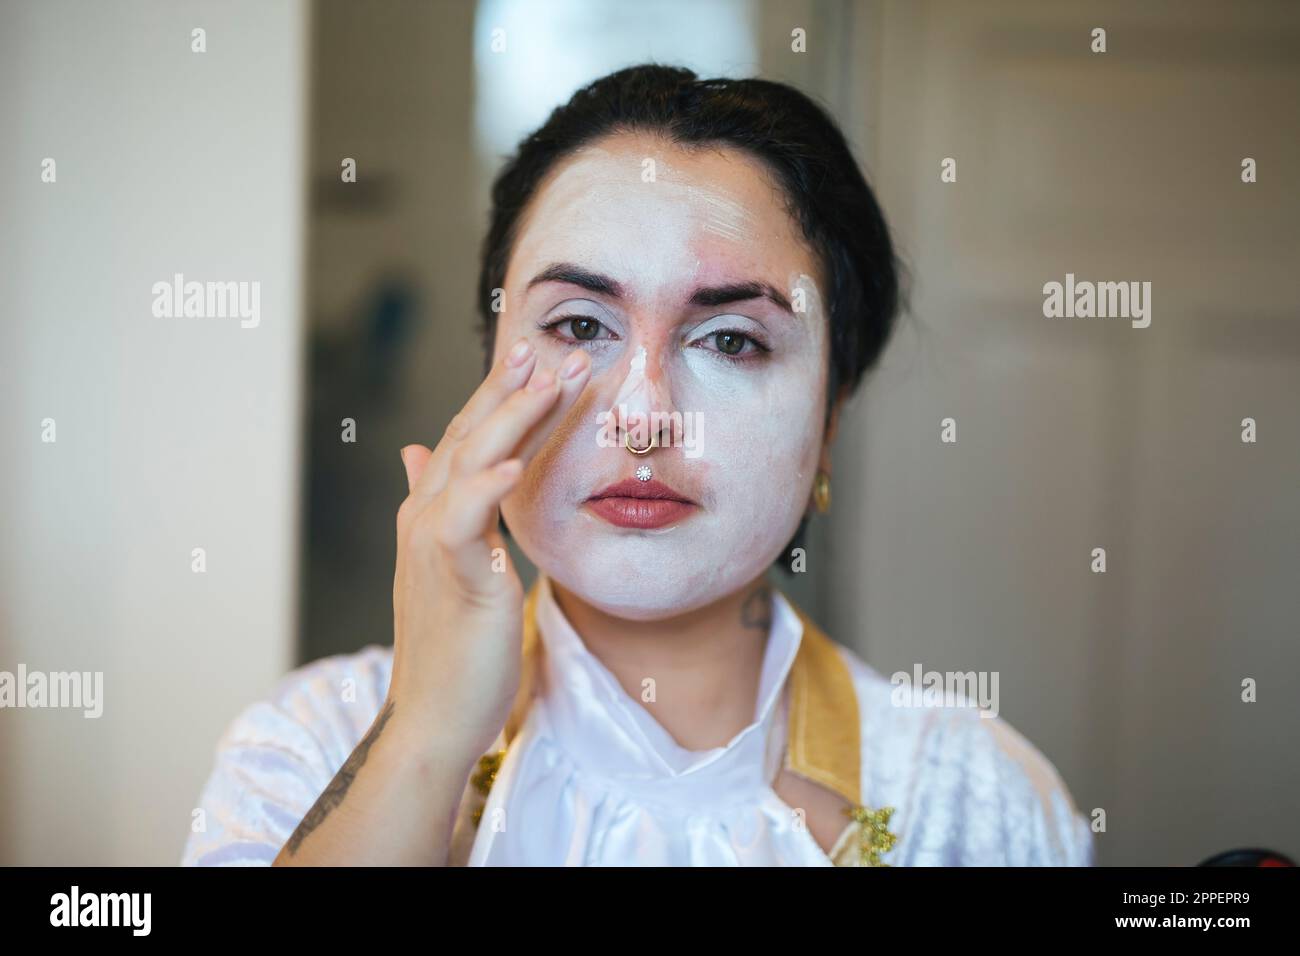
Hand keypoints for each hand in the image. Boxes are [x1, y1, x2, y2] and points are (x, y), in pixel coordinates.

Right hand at [387, 339, 591, 762]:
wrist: (434, 715)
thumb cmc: (454, 646)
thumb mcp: (451, 565)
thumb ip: (443, 507)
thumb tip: (416, 453)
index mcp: (432, 512)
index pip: (471, 439)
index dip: (505, 398)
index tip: (545, 363)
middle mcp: (425, 516)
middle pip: (472, 435)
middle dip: (514, 389)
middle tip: (556, 349)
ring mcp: (433, 543)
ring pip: (471, 461)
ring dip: (512, 416)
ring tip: (551, 378)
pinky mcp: (453, 576)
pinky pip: (466, 521)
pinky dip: (487, 487)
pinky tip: (516, 464)